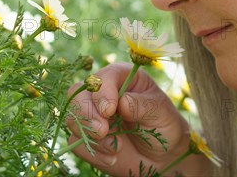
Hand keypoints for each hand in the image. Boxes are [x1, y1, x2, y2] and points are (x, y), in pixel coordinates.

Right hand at [66, 62, 204, 175]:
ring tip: (114, 148)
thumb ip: (143, 105)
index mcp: (122, 78)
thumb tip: (122, 101)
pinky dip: (93, 152)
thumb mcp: (161, 113)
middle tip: (103, 131)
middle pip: (77, 93)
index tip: (109, 110)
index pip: (103, 77)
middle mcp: (102, 93)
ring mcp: (92, 115)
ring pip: (72, 117)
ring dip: (89, 134)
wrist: (162, 157)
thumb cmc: (164, 126)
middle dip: (86, 113)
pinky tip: (112, 158)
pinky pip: (76, 142)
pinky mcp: (86, 137)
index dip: (102, 92)